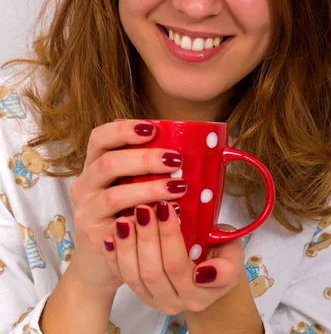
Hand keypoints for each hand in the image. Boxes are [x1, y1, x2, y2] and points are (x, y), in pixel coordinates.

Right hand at [68, 120, 187, 297]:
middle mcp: (84, 187)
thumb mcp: (126, 186)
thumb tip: (182, 143)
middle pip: (108, 163)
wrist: (99, 264)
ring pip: (115, 196)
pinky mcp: (96, 239)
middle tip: (175, 159)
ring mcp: (87, 213)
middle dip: (144, 159)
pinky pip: (122, 228)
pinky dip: (148, 220)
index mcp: (93, 167)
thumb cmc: (123, 215)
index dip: (123, 130)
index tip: (151, 128)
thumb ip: (142, 167)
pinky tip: (171, 215)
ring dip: (151, 189)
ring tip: (179, 186)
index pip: (99, 138)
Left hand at [102, 201, 245, 314]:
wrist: (208, 273)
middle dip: (146, 236)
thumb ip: (226, 268)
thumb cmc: (219, 255)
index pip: (177, 265)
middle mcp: (174, 302)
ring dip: (127, 245)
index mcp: (197, 294)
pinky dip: (114, 255)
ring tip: (126, 217)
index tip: (166, 206)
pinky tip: (111, 235)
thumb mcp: (233, 256)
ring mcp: (153, 299)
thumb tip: (204, 273)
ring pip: (133, 275)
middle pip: (152, 270)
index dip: (168, 236)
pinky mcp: (137, 291)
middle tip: (143, 206)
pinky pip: (120, 275)